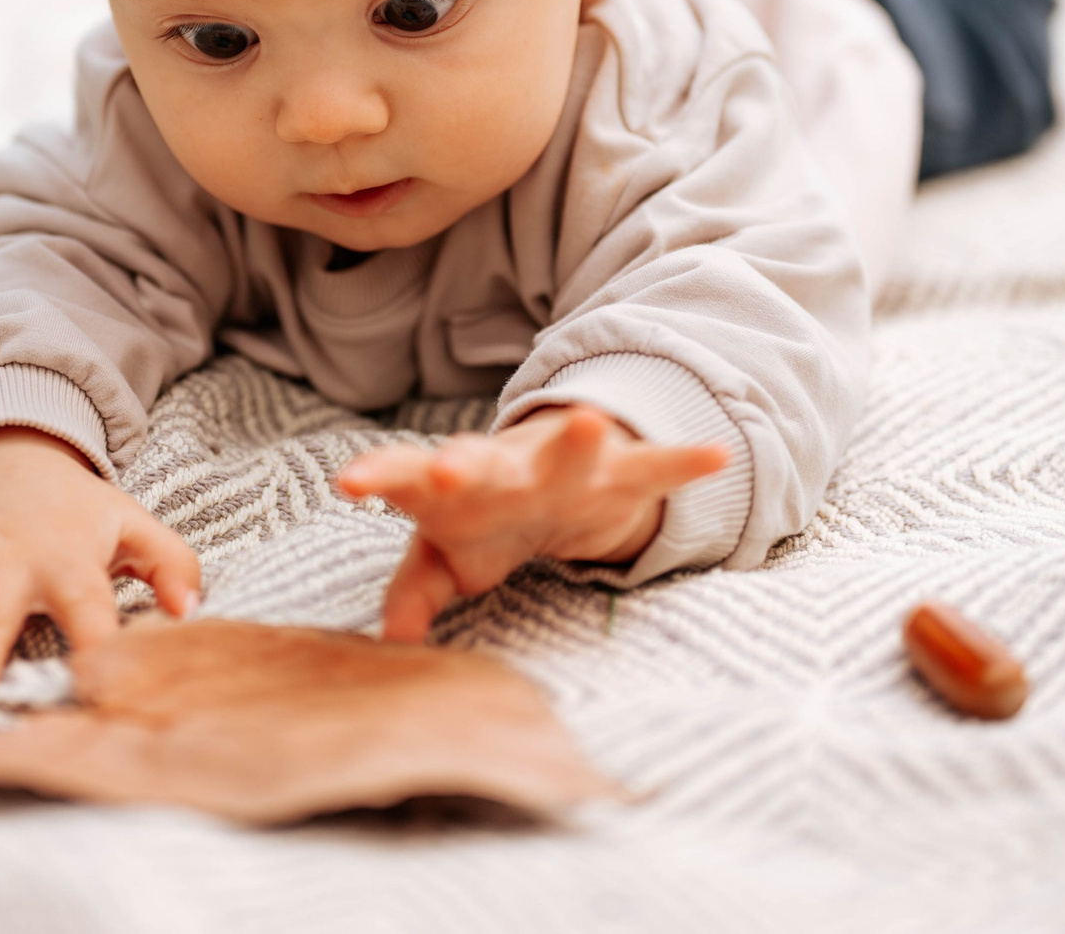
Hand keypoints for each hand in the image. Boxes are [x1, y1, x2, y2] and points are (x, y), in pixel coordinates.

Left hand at [335, 405, 728, 643]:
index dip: (380, 477)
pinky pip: (656, 465)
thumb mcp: (447, 556)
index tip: (349, 481)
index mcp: (455, 486)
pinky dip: (685, 462)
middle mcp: (507, 467)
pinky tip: (715, 457)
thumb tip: (390, 643)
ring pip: (570, 452)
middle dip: (462, 464)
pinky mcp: (622, 469)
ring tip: (589, 421)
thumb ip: (415, 589)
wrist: (553, 476)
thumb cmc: (484, 518)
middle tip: (445, 468)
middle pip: (480, 463)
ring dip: (578, 439)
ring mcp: (566, 465)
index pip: (408, 478)